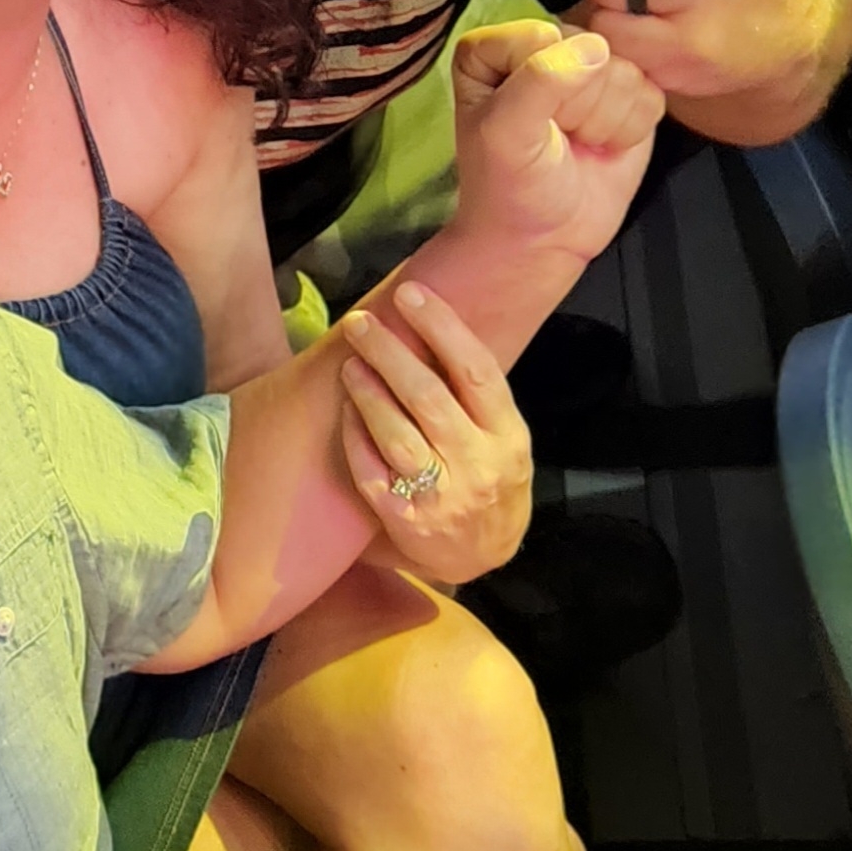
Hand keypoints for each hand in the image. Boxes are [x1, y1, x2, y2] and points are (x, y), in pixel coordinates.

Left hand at [338, 286, 532, 584]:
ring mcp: (441, 496)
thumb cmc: (491, 480)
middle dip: (390, 353)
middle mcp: (477, 463)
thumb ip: (475, 396)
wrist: (484, 555)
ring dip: (368, 392)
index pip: (476, 370)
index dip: (443, 327)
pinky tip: (344, 411)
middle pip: (428, 397)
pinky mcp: (405, 520)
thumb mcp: (504, 438)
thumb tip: (431, 329)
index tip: (411, 294)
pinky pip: (372, 471)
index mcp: (507, 435)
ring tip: (349, 362)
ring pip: (397, 434)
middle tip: (361, 323)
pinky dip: (355, 437)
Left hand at [449, 19, 665, 272]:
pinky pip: (651, 94)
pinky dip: (629, 131)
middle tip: (555, 138)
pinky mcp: (630, 95)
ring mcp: (591, 70)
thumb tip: (595, 48)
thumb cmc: (510, 186)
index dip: (542, 86)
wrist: (544, 237)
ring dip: (604, 121)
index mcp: (496, 49)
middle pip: (591, 49)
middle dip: (578, 105)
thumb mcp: (504, 134)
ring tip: (576, 144)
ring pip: (626, 72)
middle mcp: (545, 48)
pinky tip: (603, 147)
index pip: (543, 36)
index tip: (526, 125)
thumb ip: (539, 81)